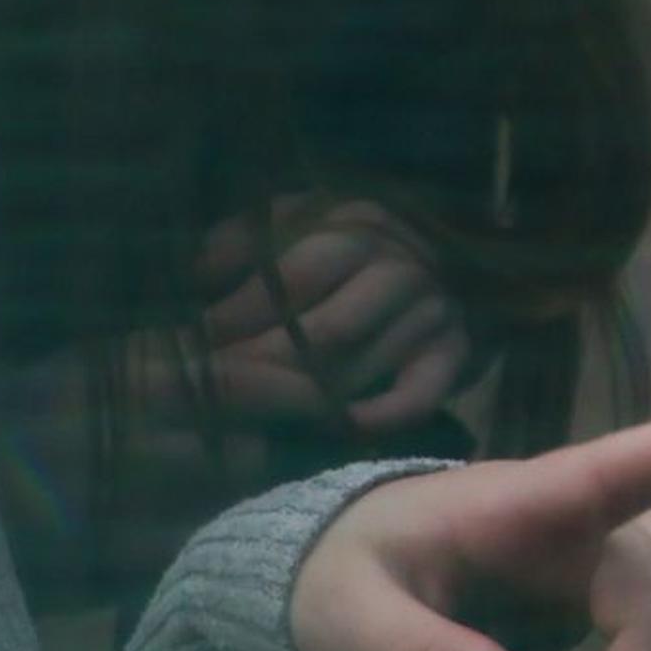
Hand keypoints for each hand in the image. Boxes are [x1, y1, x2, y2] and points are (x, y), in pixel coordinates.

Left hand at [192, 196, 479, 434]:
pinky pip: (415, 397)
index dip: (240, 314)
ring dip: (307, 398)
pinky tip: (337, 428)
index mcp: (357, 225)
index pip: (293, 277)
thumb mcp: (294, 222)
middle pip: (326, 331)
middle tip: (220, 392)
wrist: (444, 261)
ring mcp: (434, 311)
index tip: (194, 344)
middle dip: (266, 365)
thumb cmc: (343, 249)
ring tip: (258, 414)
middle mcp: (402, 266)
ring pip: (362, 367)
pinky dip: (378, 417)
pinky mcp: (455, 355)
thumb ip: (245, 241)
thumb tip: (198, 276)